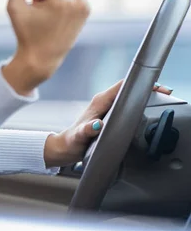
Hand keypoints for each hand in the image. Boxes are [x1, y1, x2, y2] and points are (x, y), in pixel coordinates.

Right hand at [2, 0, 89, 95]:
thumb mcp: (12, 6)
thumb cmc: (26, 32)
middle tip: (39, 8)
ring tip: (47, 13)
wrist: (43, 58)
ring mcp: (85, 6)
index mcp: (62, 0)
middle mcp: (78, 1)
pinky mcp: (86, 9)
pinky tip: (55, 15)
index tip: (35, 0)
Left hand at [43, 81, 173, 167]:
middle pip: (128, 89)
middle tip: (164, 92)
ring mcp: (107, 107)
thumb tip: (97, 125)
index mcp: (99, 102)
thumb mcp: (79, 136)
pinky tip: (148, 107)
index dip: (139, 84)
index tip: (154, 87)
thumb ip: (87, 130)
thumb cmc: (72, 141)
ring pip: (128, 96)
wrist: (66, 147)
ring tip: (161, 97)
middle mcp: (104, 102)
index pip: (122, 86)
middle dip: (146, 88)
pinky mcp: (109, 114)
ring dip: (144, 95)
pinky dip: (138, 104)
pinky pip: (126, 105)